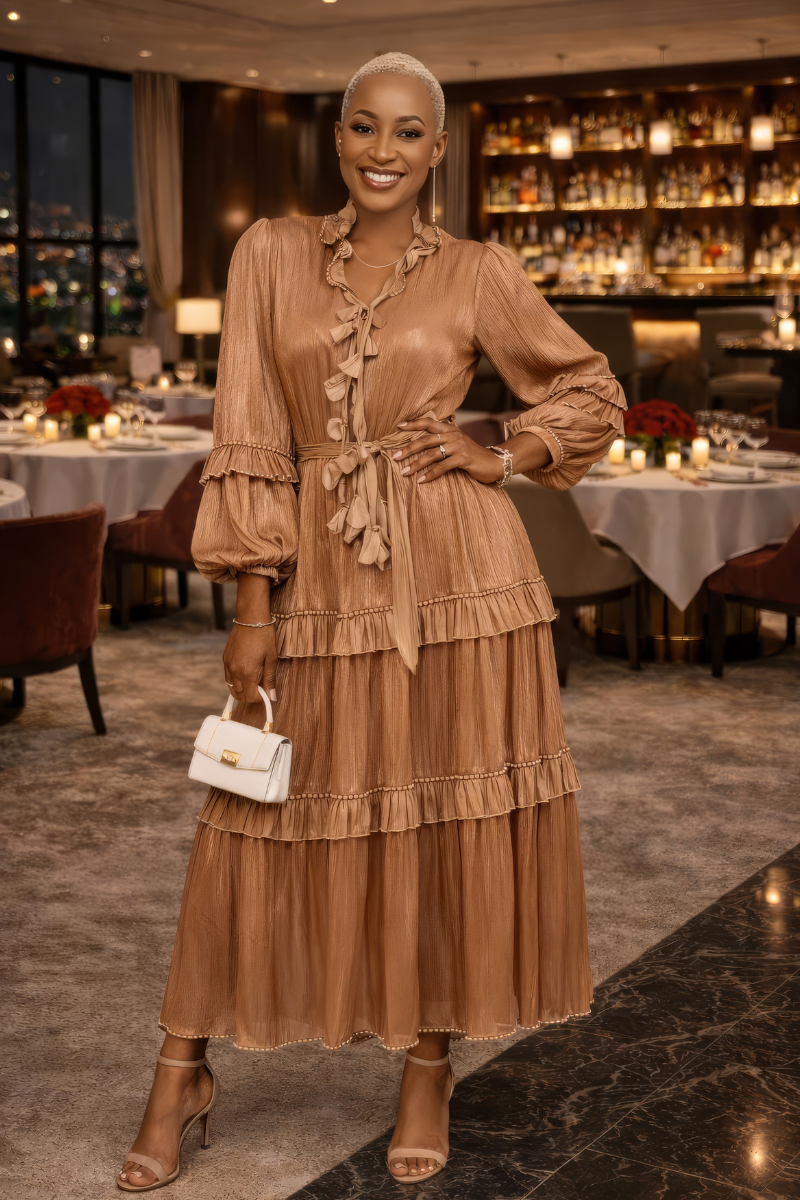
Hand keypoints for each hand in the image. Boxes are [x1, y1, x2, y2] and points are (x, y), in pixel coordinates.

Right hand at [223, 573, 275, 705]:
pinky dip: (235, 681)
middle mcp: (235, 671)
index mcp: (248, 673)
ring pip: (232, 688)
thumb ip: (270, 679)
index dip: (260, 698)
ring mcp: (228, 665)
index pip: (251, 697)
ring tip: (254, 679)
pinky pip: (228, 677)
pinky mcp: (225, 659)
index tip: (267, 692)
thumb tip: (272, 696)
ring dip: (242, 689)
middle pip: (240, 695)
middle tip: (261, 685)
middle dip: (251, 695)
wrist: (250, 618)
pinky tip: (245, 673)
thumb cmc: (264, 636)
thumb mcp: (271, 658)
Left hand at [393, 418, 503, 484]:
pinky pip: (442, 467)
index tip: (398, 427)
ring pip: (432, 454)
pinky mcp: (463, 459)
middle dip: (409, 448)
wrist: (494, 463)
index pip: (429, 423)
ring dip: (416, 464)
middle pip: (426, 440)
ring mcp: (459, 446)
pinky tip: (421, 480)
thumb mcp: (457, 444)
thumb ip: (442, 441)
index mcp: (450, 430)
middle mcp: (453, 435)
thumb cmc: (472, 456)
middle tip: (395, 457)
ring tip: (404, 472)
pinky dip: (430, 474)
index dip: (413, 424)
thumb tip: (421, 445)